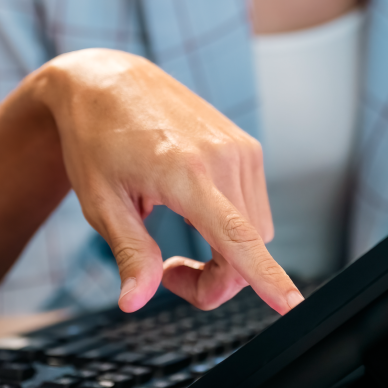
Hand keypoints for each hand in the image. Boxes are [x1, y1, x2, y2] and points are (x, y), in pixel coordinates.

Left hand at [27, 49, 302, 314]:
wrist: (107, 82)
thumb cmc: (97, 139)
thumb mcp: (101, 203)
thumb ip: (129, 253)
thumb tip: (136, 301)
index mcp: (186, 172)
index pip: (237, 238)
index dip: (267, 278)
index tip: (291, 305)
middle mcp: (224, 157)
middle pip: (247, 249)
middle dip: (215, 279)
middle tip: (165, 273)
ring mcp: (240, 148)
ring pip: (256, 232)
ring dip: (225, 253)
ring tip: (173, 232)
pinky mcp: (246, 145)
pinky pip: (253, 207)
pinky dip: (231, 225)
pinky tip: (191, 207)